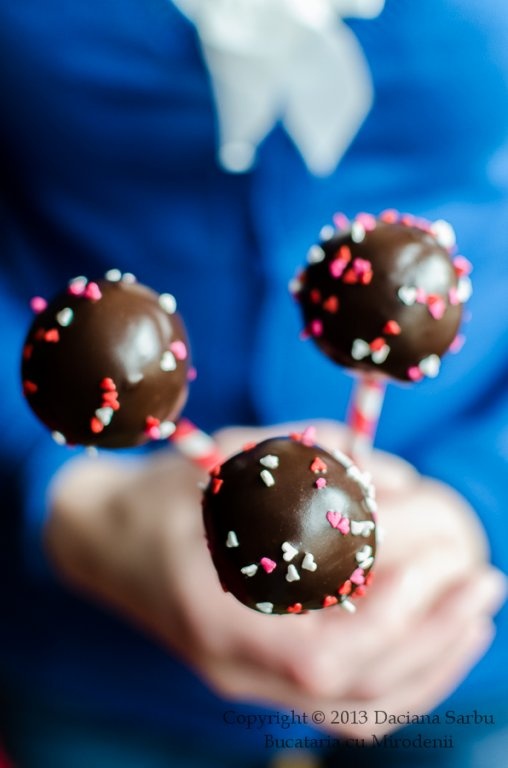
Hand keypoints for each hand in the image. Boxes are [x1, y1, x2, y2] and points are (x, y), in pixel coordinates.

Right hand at [45, 421, 505, 738]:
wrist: (106, 538)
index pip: (318, 656)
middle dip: (433, 641)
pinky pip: (344, 704)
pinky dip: (401, 678)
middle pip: (351, 693)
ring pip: (355, 709)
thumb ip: (306, 468)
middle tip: (484, 581)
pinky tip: (435, 637)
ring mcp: (247, 680)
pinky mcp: (261, 675)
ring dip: (430, 665)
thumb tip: (396, 480)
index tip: (443, 565)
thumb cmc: (164, 494)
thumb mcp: (225, 463)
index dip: (393, 620)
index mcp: (215, 615)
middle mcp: (233, 667)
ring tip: (476, 610)